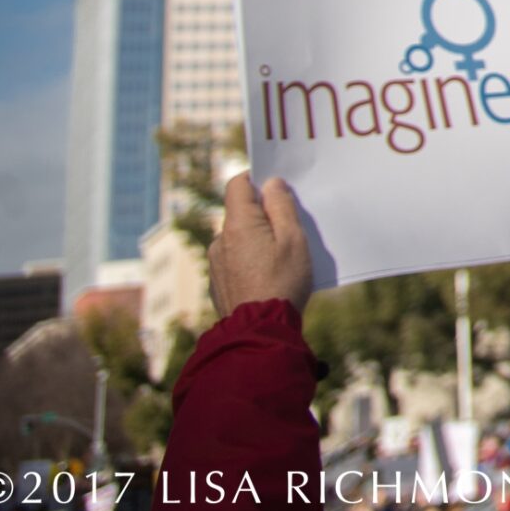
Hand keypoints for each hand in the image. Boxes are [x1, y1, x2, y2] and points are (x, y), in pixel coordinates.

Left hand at [209, 173, 313, 317]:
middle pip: (240, 212)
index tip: (279, 187)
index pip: (238, 184)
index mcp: (237, 224)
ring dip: (258, 239)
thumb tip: (271, 184)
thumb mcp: (293, 239)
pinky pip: (235, 259)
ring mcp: (216, 262)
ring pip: (239, 237)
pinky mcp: (218, 282)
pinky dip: (251, 259)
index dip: (258, 180)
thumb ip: (281, 207)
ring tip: (283, 257)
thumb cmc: (282, 282)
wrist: (259, 331)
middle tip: (291, 226)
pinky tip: (270, 275)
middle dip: (264, 213)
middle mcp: (220, 240)